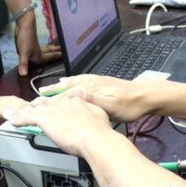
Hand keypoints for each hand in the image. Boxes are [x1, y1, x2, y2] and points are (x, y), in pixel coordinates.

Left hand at [9, 94, 113, 157]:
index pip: (60, 101)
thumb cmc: (99, 131)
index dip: (52, 105)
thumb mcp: (99, 113)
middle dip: (36, 106)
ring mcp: (53, 110)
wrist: (95, 138)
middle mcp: (63, 103)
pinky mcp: (45, 119)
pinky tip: (12, 121)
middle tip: (28, 107)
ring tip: (13, 113)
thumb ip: (91, 107)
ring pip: (34, 109)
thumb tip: (90, 106)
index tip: (49, 107)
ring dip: (23, 112)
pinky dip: (19, 119)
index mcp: (75, 101)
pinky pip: (27, 118)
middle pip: (45, 103)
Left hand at [14, 17, 60, 75]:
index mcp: (39, 55)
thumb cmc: (26, 38)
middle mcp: (38, 51)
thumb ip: (23, 64)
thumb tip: (23, 75)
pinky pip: (39, 47)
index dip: (56, 57)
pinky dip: (42, 48)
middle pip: (49, 52)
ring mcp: (34, 46)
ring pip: (44, 49)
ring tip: (55, 48)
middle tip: (62, 52)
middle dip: (55, 53)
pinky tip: (39, 48)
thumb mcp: (24, 53)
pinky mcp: (30, 42)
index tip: (64, 56)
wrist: (24, 24)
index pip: (49, 57)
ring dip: (50, 49)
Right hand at [39, 74, 166, 122]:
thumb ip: (91, 98)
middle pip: (68, 85)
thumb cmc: (130, 104)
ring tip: (52, 87)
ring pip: (75, 82)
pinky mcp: (104, 83)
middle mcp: (93, 82)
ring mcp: (98, 82)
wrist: (146, 96)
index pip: (67, 93)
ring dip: (62, 85)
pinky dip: (74, 82)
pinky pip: (83, 81)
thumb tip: (73, 92)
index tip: (39, 102)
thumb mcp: (111, 105)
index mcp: (92, 88)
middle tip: (40, 93)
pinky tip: (74, 84)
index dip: (53, 98)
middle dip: (54, 89)